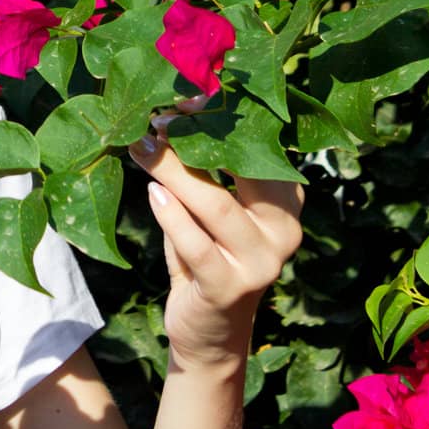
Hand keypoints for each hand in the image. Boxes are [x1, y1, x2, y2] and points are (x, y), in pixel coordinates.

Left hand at [127, 119, 304, 369]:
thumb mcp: (209, 209)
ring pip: (214, 204)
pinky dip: (170, 215)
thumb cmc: (205, 256)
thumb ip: (201, 170)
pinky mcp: (231, 286)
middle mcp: (284, 229)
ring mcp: (262, 261)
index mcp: (286, 201)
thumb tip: (163, 118)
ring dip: (172, 171)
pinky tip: (152, 193)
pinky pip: (195, 242)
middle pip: (240, 169)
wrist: (209, 334)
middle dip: (196, 138)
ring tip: (142, 148)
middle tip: (156, 117)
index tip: (188, 94)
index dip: (225, 116)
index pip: (262, 147)